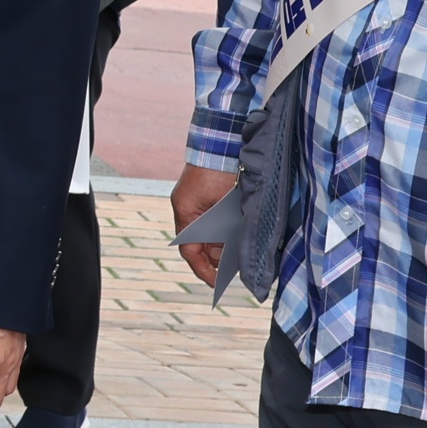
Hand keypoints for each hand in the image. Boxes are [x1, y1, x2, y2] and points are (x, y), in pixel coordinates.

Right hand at [172, 164, 238, 288]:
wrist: (222, 144)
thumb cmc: (217, 172)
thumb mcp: (218, 207)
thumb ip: (220, 231)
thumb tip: (225, 256)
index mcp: (186, 213)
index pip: (190, 251)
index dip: (202, 269)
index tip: (215, 283)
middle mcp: (189, 210)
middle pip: (201, 245)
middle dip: (216, 259)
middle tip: (233, 271)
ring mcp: (198, 203)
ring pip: (211, 234)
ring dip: (223, 245)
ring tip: (240, 256)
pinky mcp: (211, 197)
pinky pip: (216, 222)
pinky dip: (226, 231)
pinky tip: (239, 237)